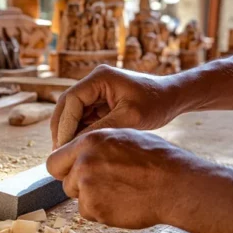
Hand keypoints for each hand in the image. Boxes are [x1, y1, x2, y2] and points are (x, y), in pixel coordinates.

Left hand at [46, 129, 210, 228]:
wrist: (175, 184)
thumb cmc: (157, 159)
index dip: (63, 168)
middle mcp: (83, 162)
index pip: (55, 159)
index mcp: (89, 141)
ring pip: (77, 197)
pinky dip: (101, 212)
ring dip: (91, 198)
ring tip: (119, 192)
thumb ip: (96, 146)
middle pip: (63, 180)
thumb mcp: (123, 138)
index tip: (72, 173)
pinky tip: (122, 204)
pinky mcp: (94, 208)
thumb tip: (81, 151)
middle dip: (77, 185)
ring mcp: (87, 186)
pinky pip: (89, 213)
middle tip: (100, 186)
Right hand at [51, 65, 180, 148]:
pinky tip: (80, 148)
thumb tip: (76, 145)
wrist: (173, 97)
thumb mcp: (129, 118)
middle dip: (61, 130)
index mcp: (99, 78)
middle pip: (66, 106)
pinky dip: (79, 132)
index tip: (63, 147)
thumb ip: (102, 129)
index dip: (64, 124)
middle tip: (59, 153)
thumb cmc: (157, 103)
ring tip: (67, 154)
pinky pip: (82, 118)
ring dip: (68, 132)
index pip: (71, 100)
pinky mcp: (99, 102)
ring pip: (71, 113)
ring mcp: (95, 91)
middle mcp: (93, 81)